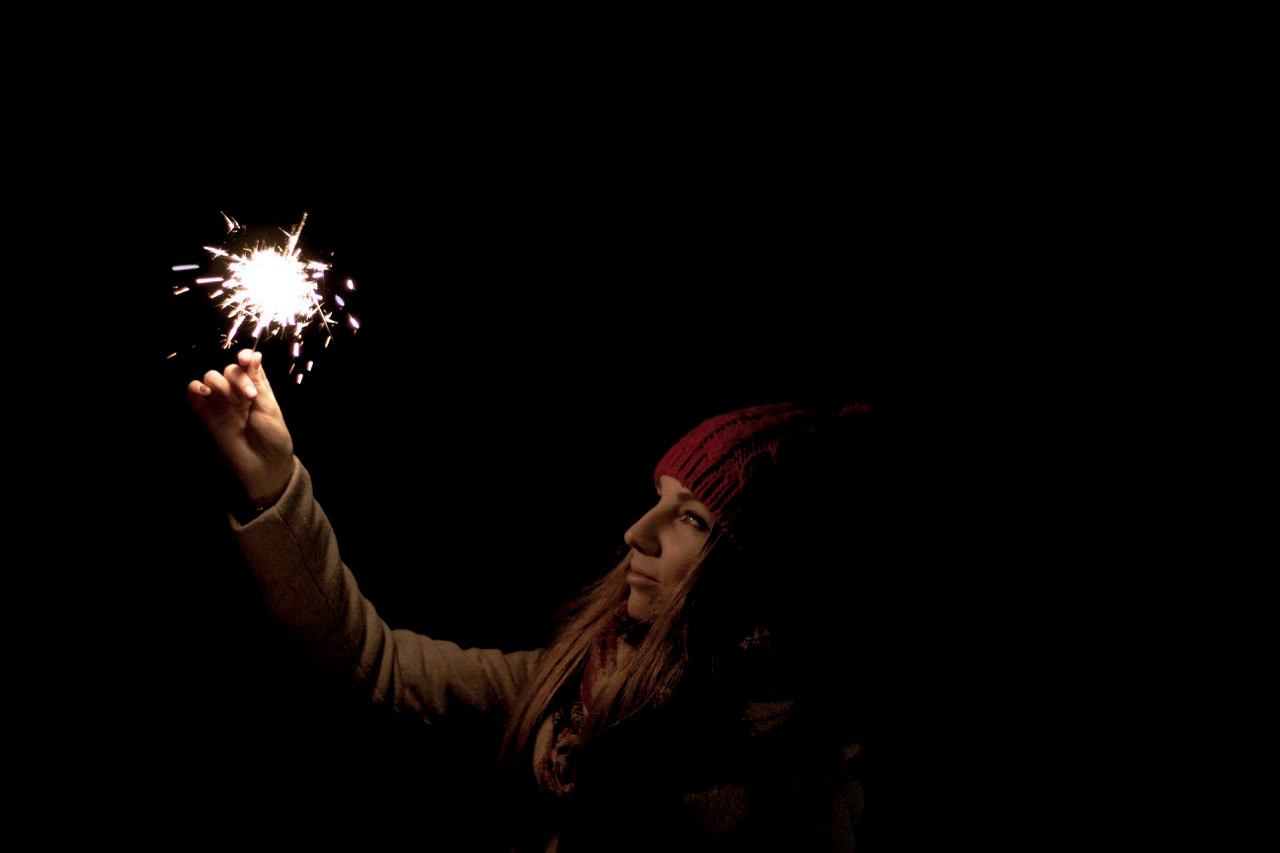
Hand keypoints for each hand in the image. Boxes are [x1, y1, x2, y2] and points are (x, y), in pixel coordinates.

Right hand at [187, 349, 294, 506]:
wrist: (264, 465)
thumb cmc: (273, 437)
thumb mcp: (270, 407)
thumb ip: (258, 382)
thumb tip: (255, 355)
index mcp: (258, 388)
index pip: (247, 364)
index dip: (245, 357)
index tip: (245, 358)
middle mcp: (238, 392)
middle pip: (229, 369)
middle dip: (237, 377)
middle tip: (249, 396)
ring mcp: (221, 403)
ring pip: (211, 377)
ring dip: (220, 383)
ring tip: (234, 401)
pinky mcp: (206, 415)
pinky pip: (192, 394)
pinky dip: (194, 388)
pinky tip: (205, 393)